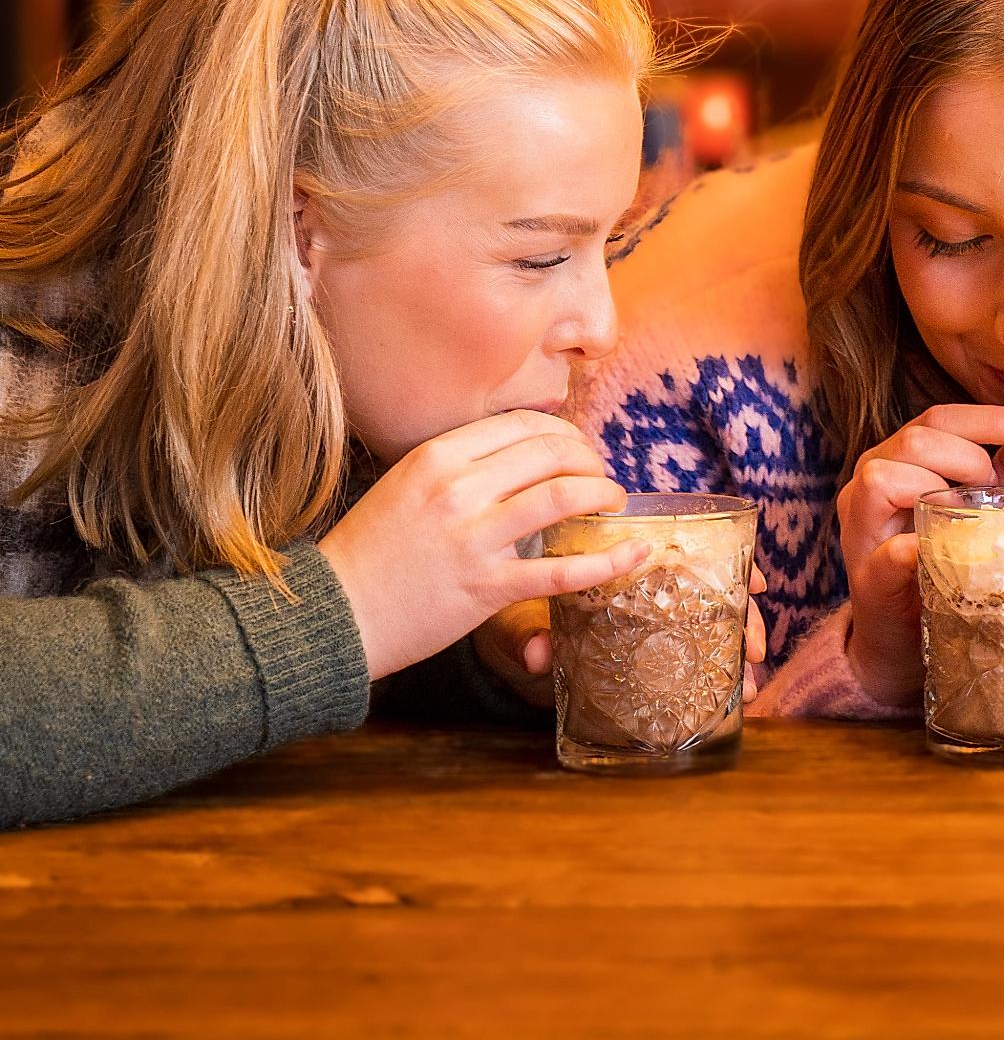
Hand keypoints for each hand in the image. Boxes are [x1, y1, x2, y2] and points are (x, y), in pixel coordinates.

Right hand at [318, 411, 650, 681]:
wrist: (331, 615)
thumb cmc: (370, 551)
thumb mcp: (405, 485)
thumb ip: (459, 465)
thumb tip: (518, 452)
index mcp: (437, 456)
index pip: (523, 424)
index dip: (565, 433)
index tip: (578, 450)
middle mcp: (457, 488)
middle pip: (551, 452)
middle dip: (590, 460)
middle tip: (602, 477)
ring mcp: (473, 537)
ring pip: (563, 496)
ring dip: (602, 495)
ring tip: (614, 503)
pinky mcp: (487, 586)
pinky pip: (563, 570)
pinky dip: (609, 562)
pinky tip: (634, 555)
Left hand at [475, 566, 772, 709]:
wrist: (497, 628)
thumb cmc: (508, 606)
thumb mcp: (513, 615)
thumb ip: (524, 630)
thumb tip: (535, 654)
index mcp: (624, 557)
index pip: (691, 550)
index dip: (731, 564)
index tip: (755, 585)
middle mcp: (648, 585)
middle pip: (715, 591)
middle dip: (744, 619)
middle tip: (756, 649)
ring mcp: (653, 617)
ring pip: (712, 624)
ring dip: (737, 651)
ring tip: (750, 686)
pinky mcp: (649, 648)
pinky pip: (694, 653)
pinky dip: (719, 671)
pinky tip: (737, 697)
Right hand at [837, 404, 1003, 707]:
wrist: (906, 634)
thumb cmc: (942, 562)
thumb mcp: (979, 509)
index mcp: (898, 457)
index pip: (940, 418)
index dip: (990, 419)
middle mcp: (870, 479)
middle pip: (916, 439)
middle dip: (969, 457)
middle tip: (995, 488)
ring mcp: (861, 527)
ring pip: (884, 476)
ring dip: (938, 489)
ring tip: (968, 516)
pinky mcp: (866, 577)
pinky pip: (885, 552)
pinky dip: (912, 548)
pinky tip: (936, 550)